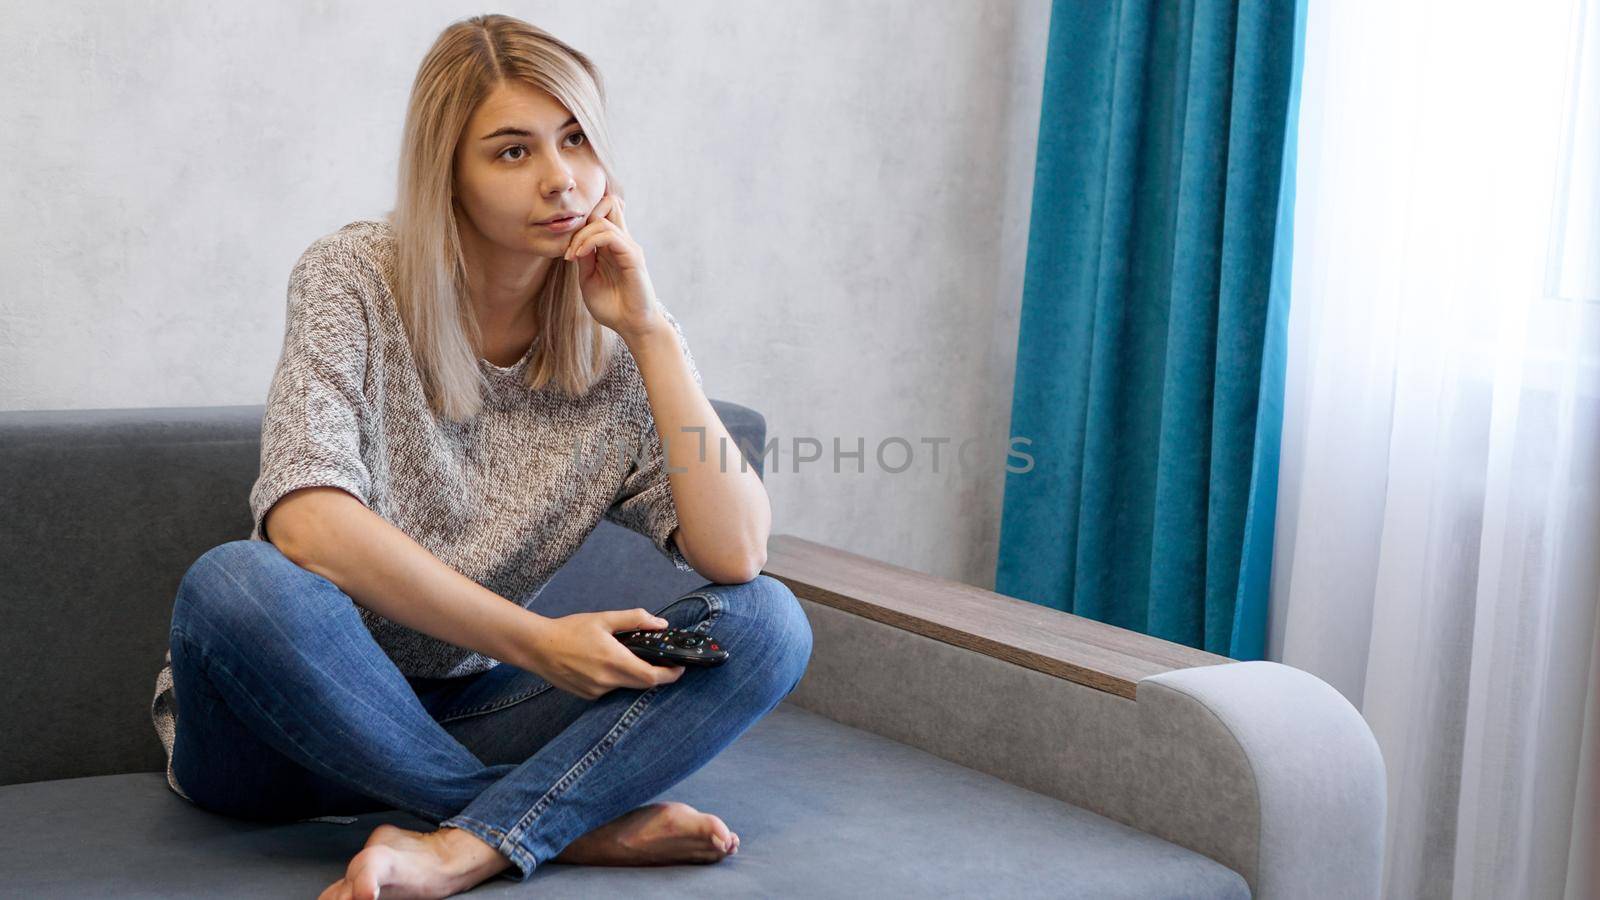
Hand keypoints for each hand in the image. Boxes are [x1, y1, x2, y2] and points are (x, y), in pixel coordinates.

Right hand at [515, 607, 685, 699]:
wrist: (537, 647)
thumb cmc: (569, 630)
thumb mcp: (604, 618)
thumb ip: (635, 619)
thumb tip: (661, 624)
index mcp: (614, 661)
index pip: (652, 677)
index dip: (671, 674)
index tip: (681, 667)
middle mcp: (607, 681)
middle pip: (643, 684)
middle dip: (657, 674)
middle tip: (664, 661)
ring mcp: (597, 691)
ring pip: (626, 687)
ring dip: (634, 675)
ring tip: (629, 657)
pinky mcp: (588, 696)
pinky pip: (611, 690)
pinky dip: (616, 679)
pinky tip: (606, 665)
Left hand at [563, 191, 664, 340]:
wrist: (632, 326)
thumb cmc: (612, 307)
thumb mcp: (588, 280)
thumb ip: (583, 259)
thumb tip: (574, 241)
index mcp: (613, 247)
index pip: (602, 214)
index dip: (580, 222)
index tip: (566, 250)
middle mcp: (623, 242)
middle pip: (608, 204)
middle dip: (582, 219)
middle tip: (569, 246)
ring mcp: (629, 247)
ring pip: (602, 220)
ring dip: (580, 235)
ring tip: (571, 255)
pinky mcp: (632, 256)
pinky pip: (609, 235)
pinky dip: (590, 241)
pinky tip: (579, 256)